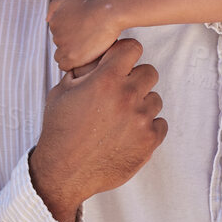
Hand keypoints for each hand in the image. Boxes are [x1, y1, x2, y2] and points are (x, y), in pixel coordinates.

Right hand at [28, 38, 165, 221]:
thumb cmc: (60, 130)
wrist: (63, 172)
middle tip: (120, 94)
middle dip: (136, 80)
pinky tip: (129, 134)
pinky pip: (160, 124)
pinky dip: (148, 128)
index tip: (120, 64)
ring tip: (121, 119)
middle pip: (150, 72)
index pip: (133, 48)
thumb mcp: (62, 91)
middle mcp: (127, 96)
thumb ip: (84, 70)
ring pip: (155, 99)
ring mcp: (141, 119)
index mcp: (105, 80)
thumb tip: (97, 56)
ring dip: (142, 105)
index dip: (125, 55)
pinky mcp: (149, 141)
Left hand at [47, 0, 122, 71]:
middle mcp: (55, 34)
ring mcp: (63, 46)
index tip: (82, 33)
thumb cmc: (93, 5)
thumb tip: (46, 20)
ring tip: (86, 51)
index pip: (57, 34)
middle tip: (87, 41)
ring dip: (71, 55)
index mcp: (54, 22)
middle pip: (60, 45)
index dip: (70, 35)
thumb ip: (54, 7)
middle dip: (70, 44)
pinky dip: (71, 64)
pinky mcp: (71, 57)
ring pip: (61, 56)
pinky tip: (82, 59)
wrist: (109, 14)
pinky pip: (64, 66)